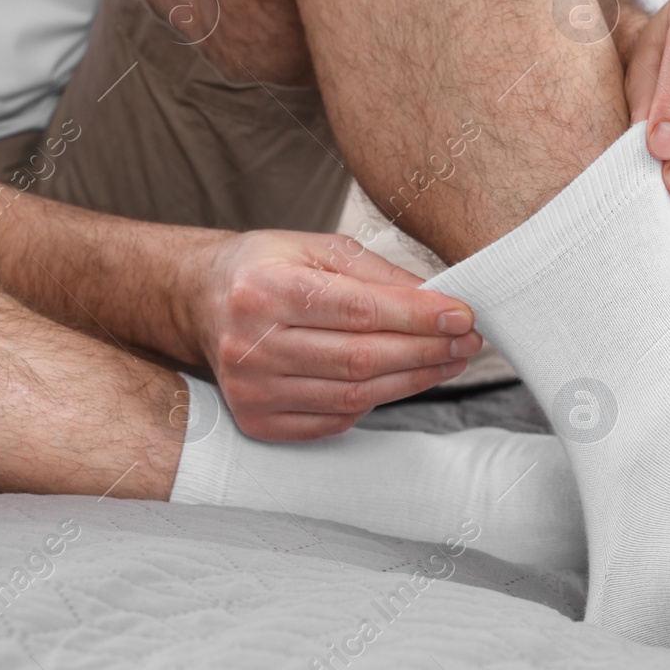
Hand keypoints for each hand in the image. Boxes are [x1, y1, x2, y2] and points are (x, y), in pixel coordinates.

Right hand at [187, 230, 481, 439]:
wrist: (202, 302)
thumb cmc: (267, 268)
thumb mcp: (317, 247)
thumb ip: (377, 273)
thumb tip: (438, 300)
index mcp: (265, 288)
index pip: (359, 310)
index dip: (418, 317)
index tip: (462, 316)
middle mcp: (250, 344)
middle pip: (360, 358)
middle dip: (426, 351)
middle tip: (467, 341)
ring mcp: (251, 389)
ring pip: (353, 395)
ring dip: (412, 380)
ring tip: (448, 361)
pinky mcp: (257, 421)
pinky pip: (334, 421)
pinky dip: (376, 402)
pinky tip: (401, 381)